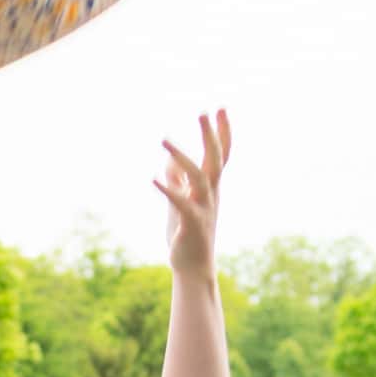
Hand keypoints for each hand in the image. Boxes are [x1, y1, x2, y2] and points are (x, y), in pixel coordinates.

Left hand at [154, 108, 230, 278]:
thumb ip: (177, 181)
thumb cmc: (187, 234)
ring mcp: (203, 208)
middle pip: (215, 160)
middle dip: (211, 136)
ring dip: (182, 157)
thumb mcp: (181, 203)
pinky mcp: (191, 223)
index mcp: (210, 188)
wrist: (193, 268)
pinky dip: (168, 189)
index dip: (222, 132)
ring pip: (198, 177)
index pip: (221, 155)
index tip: (220, 108)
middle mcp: (211, 195)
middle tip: (204, 112)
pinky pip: (180, 203)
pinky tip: (153, 178)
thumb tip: (170, 161)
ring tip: (163, 140)